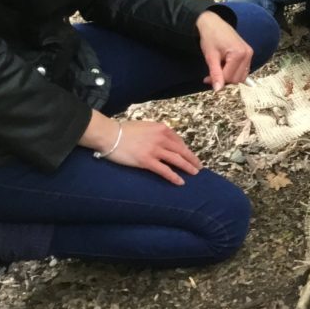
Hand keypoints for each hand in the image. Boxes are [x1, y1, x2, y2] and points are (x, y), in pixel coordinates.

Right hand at [81, 111, 200, 185]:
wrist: (110, 135)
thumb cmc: (124, 130)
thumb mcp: (145, 126)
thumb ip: (156, 132)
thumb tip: (163, 140)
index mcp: (161, 129)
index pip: (178, 140)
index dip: (186, 149)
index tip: (189, 155)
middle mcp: (161, 138)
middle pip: (182, 150)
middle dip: (192, 159)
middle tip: (199, 166)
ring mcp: (155, 150)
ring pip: (176, 160)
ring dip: (188, 167)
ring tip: (194, 173)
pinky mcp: (147, 161)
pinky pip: (164, 170)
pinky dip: (174, 176)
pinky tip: (180, 182)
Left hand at [196, 10, 252, 89]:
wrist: (213, 23)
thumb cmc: (210, 37)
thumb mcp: (211, 57)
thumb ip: (215, 74)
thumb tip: (218, 90)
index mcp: (239, 54)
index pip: (229, 78)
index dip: (217, 80)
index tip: (206, 78)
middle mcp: (247, 54)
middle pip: (237, 79)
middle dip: (224, 79)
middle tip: (211, 73)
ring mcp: (249, 54)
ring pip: (241, 77)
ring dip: (229, 76)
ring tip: (219, 67)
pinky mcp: (249, 53)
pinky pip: (243, 70)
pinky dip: (234, 71)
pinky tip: (225, 65)